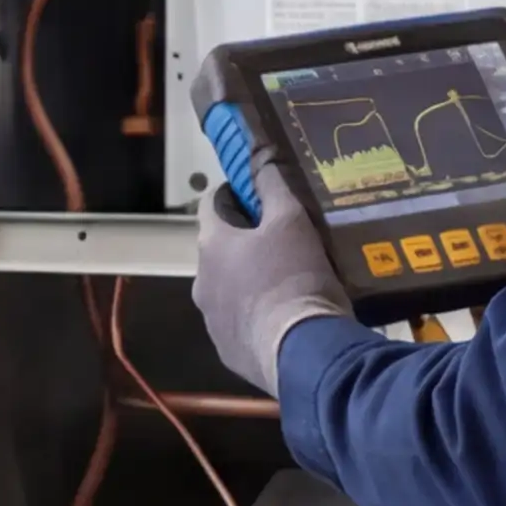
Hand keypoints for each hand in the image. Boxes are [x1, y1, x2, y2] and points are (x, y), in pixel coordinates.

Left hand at [192, 166, 356, 396]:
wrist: (303, 353)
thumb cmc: (296, 278)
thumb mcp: (293, 221)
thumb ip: (273, 184)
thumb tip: (260, 153)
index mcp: (212, 246)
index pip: (211, 204)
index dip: (233, 193)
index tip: (256, 191)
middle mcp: (201, 282)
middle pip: (219, 249)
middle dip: (245, 239)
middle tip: (282, 236)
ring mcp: (211, 321)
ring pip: (228, 288)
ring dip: (248, 279)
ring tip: (287, 277)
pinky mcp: (229, 351)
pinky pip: (240, 322)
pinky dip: (256, 313)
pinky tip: (284, 314)